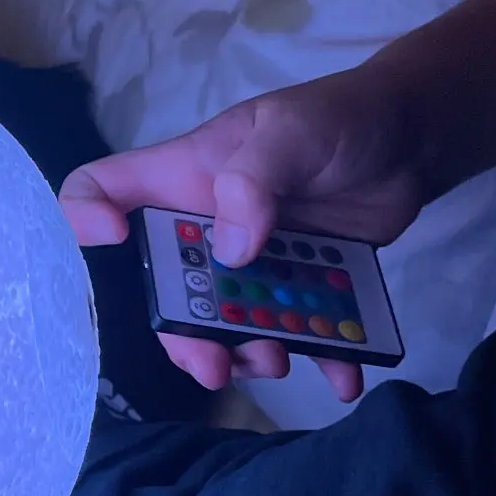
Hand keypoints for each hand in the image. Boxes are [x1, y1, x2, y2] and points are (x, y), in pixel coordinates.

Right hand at [59, 65, 425, 400]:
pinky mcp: (300, 285)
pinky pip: (301, 332)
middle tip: (214, 365)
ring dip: (248, 354)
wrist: (412, 141)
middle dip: (183, 336)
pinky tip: (343, 376)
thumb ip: (257, 181)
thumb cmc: (340, 118)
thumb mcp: (293, 134)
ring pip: (227, 324)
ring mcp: (253, 261)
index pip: (102, 189)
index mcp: (184, 178)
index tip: (110, 239)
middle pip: (164, 289)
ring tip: (283, 360)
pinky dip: (323, 360)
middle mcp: (206, 226)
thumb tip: (231, 251)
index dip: (83, 216)